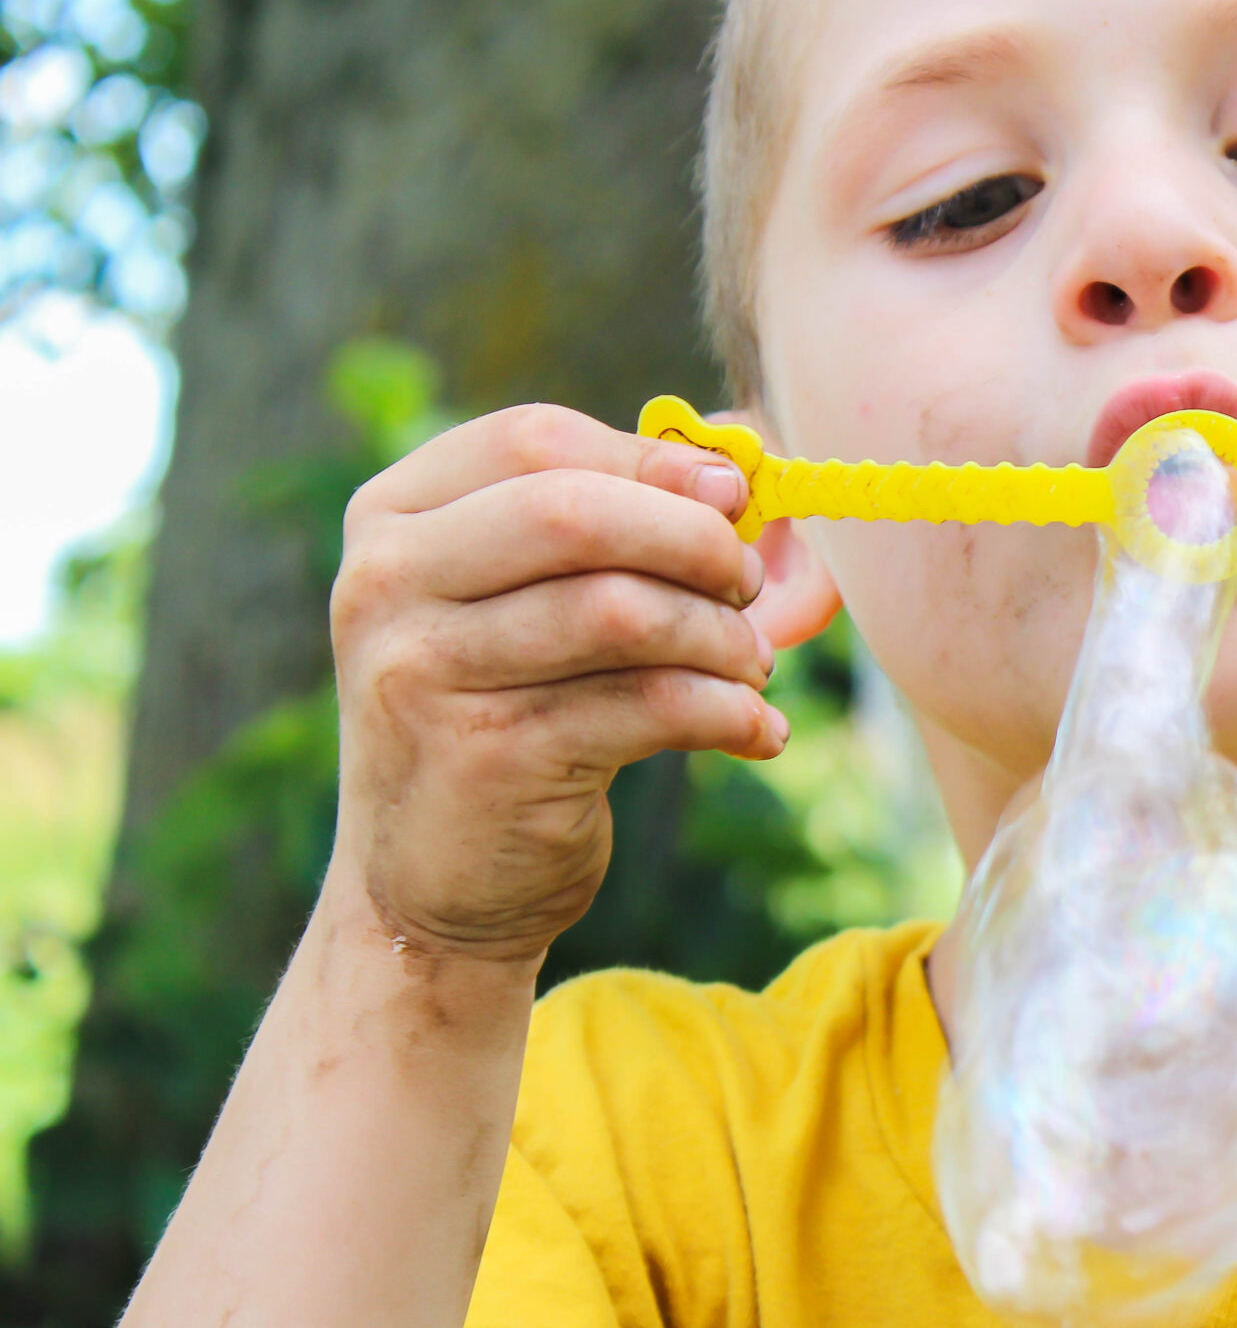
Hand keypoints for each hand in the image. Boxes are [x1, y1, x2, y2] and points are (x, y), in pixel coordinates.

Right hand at [323, 402, 784, 963]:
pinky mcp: (489, 758)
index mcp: (392, 520)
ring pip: (622, 611)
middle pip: (579, 512)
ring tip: (751, 664)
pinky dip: (729, 712)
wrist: (424, 888)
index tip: (733, 495)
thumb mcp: (516, 607)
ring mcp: (428, 673)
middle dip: (696, 540)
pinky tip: (757, 731)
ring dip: (721, 635)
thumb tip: (743, 460)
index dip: (654, 461)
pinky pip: (650, 705)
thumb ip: (606, 526)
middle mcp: (388, 585)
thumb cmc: (502, 716)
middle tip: (747, 585)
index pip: (534, 439)